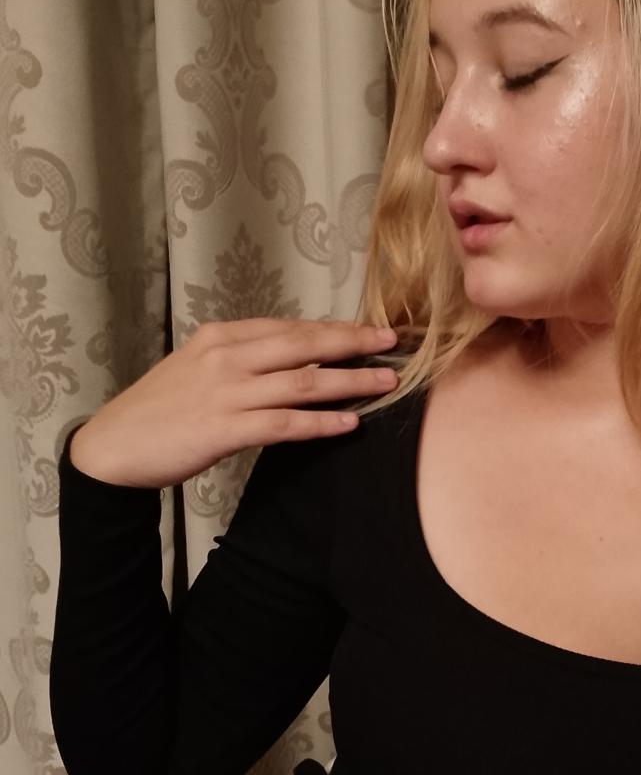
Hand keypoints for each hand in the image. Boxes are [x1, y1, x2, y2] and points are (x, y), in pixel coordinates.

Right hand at [67, 318, 400, 488]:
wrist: (114, 446)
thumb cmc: (161, 410)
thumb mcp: (200, 368)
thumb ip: (244, 360)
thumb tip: (296, 361)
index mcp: (221, 337)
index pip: (290, 327)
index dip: (334, 328)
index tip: (370, 329)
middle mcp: (226, 357)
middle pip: (303, 345)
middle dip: (352, 343)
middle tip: (392, 343)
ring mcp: (226, 392)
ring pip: (302, 382)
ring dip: (350, 382)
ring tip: (386, 383)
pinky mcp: (224, 429)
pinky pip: (284, 424)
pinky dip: (320, 422)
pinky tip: (349, 423)